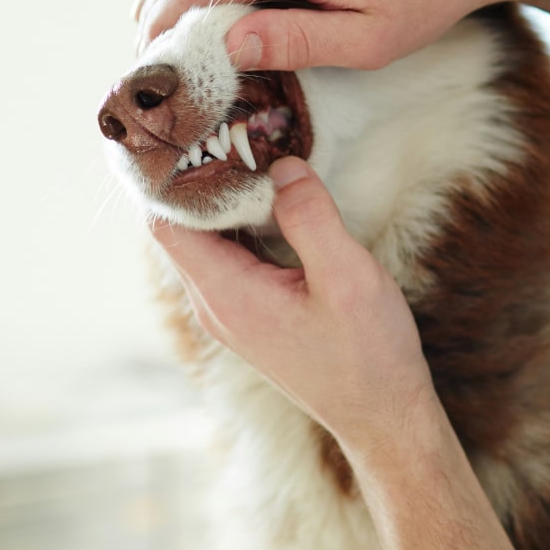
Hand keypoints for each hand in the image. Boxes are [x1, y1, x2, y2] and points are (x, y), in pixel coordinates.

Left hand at [148, 157, 435, 457]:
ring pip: (206, 241)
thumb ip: (310, 218)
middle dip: (202, 179)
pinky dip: (243, 224)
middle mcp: (215, 305)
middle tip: (236, 132)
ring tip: (254, 155)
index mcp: (226, 295)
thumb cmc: (368, 355)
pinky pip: (230, 257)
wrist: (383, 418)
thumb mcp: (347, 278)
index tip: (204, 133)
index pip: (166, 222)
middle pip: (181, 227)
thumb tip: (283, 166)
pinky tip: (274, 201)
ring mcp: (231, 313)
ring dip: (226, 201)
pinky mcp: (251, 315)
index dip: (175, 176)